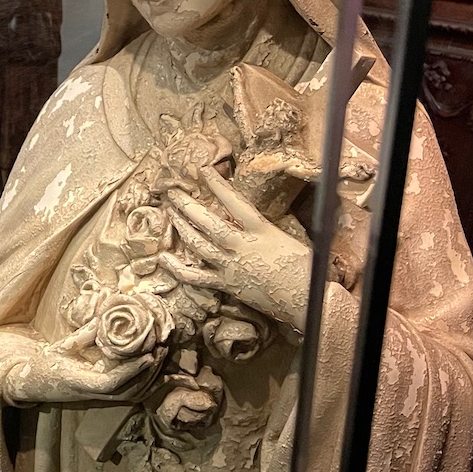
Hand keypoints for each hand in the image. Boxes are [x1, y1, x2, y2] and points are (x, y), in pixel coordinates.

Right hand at [3, 345, 161, 408]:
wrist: (31, 384)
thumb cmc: (43, 364)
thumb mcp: (61, 346)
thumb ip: (84, 335)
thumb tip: (105, 318)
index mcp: (78, 382)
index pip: (110, 383)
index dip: (131, 371)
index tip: (148, 355)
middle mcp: (90, 395)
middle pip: (127, 392)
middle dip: (148, 373)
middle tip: (162, 349)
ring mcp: (96, 399)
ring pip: (130, 396)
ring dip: (149, 378)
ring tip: (161, 355)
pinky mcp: (101, 398)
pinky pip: (127, 395)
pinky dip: (143, 383)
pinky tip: (152, 369)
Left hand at [160, 170, 312, 331]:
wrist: (308, 301)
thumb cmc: (305, 268)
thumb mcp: (286, 239)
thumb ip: (262, 227)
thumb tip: (242, 217)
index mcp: (261, 231)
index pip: (234, 202)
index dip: (217, 185)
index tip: (203, 170)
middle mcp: (241, 246)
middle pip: (207, 222)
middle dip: (187, 205)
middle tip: (171, 192)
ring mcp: (230, 266)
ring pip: (198, 244)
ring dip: (181, 227)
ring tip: (170, 213)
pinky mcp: (226, 285)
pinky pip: (196, 277)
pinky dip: (177, 268)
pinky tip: (164, 258)